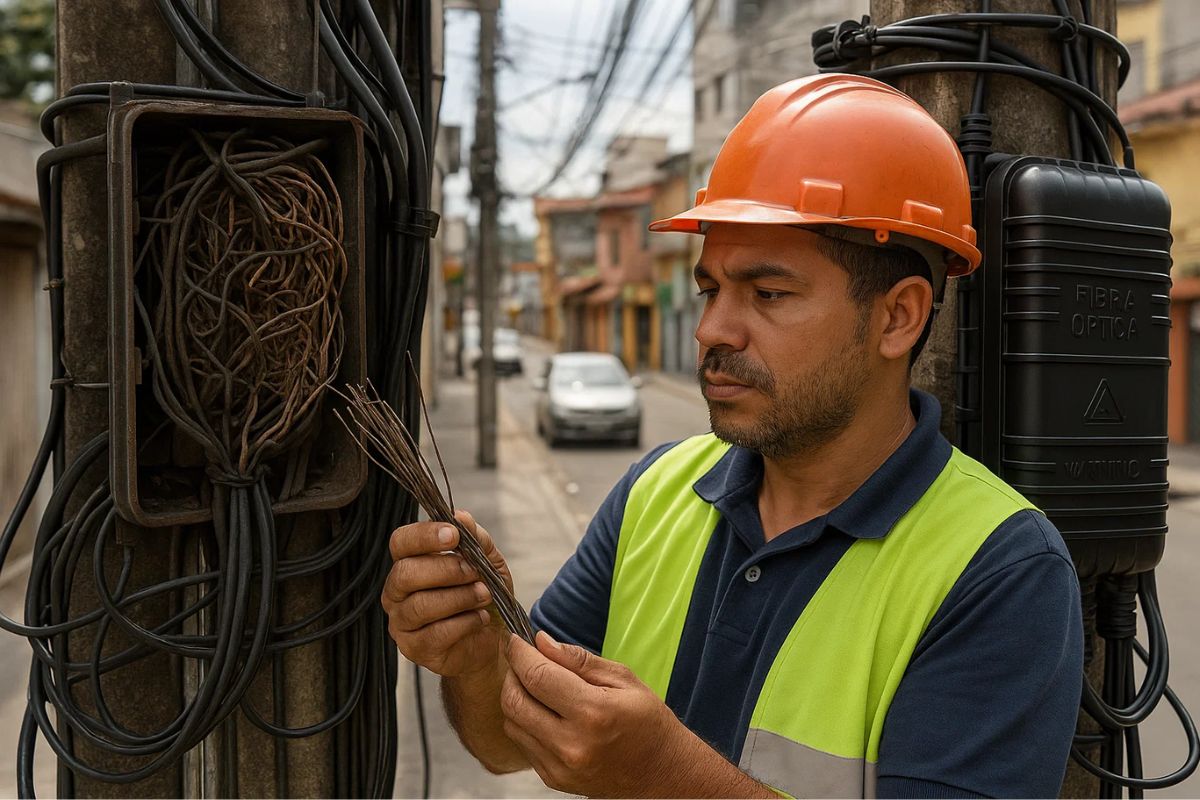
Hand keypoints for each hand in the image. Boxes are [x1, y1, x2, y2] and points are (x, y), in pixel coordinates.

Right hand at [382, 509, 513, 677]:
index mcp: (409, 562)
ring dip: (459, 597)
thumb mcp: (488, 562)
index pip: (400, 542)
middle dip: (446, 569)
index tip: (454, 535)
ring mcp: (401, 622)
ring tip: (485, 594)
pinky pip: (434, 633)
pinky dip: (464, 623)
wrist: (494, 640)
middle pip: (405, 573)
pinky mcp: (414, 648)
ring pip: (420, 605)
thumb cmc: (484, 596)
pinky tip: (481, 618)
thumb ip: (475, 539)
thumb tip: (460, 516)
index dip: (424, 536)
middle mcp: (397, 591)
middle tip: (475, 571)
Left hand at [500, 631, 764, 797]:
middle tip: (522, 659)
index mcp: (593, 713)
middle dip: (512, 673)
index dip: (520, 653)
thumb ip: (579, 660)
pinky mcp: (554, 779)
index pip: (538, 676)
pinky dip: (525, 721)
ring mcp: (560, 766)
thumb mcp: (624, 679)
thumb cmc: (648, 721)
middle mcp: (571, 744)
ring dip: (515, 697)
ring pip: (512, 723)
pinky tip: (543, 710)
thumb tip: (542, 641)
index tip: (516, 639)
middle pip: (514, 701)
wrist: (661, 774)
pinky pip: (523, 743)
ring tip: (533, 683)